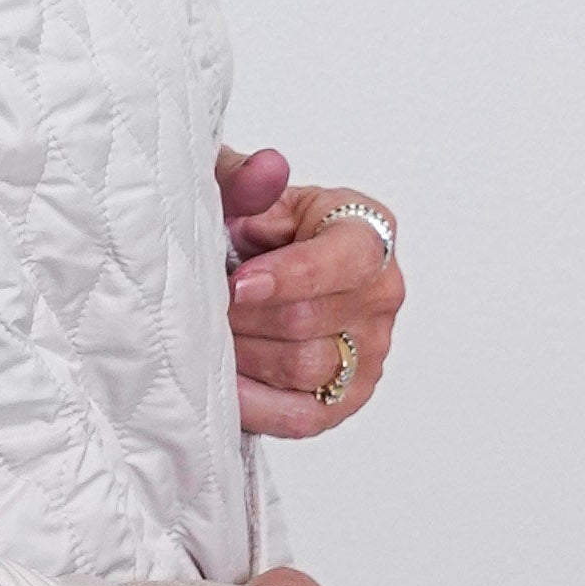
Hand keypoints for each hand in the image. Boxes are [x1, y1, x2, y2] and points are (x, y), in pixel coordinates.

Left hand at [216, 146, 404, 443]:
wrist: (256, 270)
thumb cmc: (255, 230)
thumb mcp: (246, 196)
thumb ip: (248, 181)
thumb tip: (266, 169)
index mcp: (369, 234)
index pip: (341, 261)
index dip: (287, 276)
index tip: (237, 283)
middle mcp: (382, 294)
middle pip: (308, 320)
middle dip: (244, 317)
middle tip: (202, 309)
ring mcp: (370, 352)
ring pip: (302, 367)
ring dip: (243, 355)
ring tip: (209, 335)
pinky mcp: (345, 400)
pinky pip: (300, 416)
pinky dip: (254, 403)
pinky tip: (223, 382)